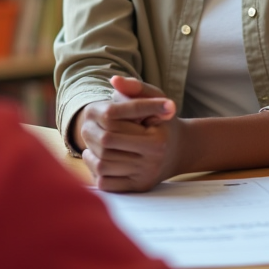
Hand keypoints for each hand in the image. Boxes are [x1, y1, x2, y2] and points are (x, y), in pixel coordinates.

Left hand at [77, 76, 179, 191]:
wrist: (180, 150)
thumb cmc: (162, 120)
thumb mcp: (155, 98)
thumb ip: (135, 88)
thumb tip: (114, 81)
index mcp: (157, 138)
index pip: (115, 121)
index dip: (102, 114)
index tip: (99, 110)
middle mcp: (153, 159)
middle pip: (107, 142)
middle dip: (93, 133)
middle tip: (88, 127)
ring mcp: (144, 176)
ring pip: (102, 165)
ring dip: (91, 153)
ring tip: (92, 144)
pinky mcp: (137, 188)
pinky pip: (105, 183)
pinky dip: (95, 171)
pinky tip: (98, 159)